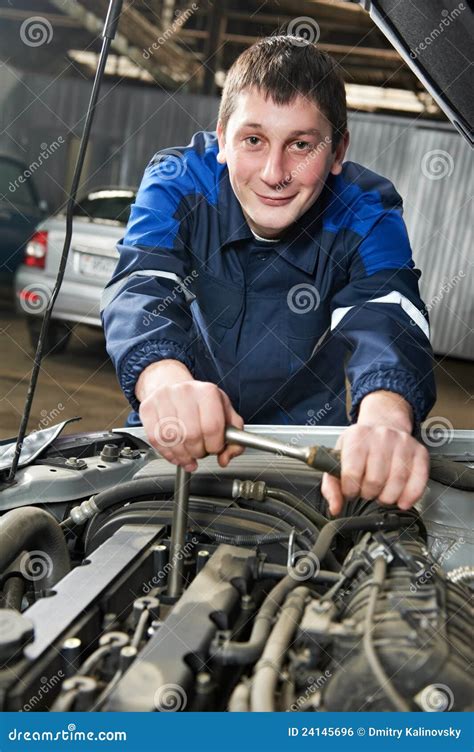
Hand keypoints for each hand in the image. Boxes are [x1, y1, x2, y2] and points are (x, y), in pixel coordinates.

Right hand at [137, 360, 244, 471]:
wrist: (171, 384)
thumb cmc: (199, 402)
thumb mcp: (224, 413)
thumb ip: (233, 438)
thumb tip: (225, 458)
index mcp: (208, 392)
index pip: (212, 427)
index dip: (214, 445)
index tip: (214, 448)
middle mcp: (185, 392)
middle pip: (191, 435)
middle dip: (198, 452)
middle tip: (200, 452)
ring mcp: (164, 399)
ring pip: (172, 440)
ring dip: (182, 456)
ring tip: (188, 456)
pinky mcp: (147, 408)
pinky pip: (156, 439)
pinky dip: (167, 453)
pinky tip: (175, 454)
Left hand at [321, 392, 428, 515]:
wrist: (383, 424)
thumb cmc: (360, 445)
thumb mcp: (338, 458)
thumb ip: (331, 485)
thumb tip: (335, 508)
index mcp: (357, 436)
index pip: (352, 473)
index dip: (350, 490)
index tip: (351, 491)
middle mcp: (381, 436)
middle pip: (375, 481)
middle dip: (369, 494)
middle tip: (367, 491)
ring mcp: (403, 443)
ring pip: (397, 483)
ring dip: (387, 498)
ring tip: (381, 494)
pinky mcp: (419, 451)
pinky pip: (419, 481)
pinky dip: (410, 497)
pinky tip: (402, 501)